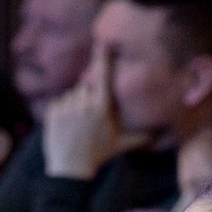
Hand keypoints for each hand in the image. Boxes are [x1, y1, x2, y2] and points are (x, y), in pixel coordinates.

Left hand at [41, 51, 138, 179]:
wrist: (71, 170)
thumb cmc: (99, 156)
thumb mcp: (121, 145)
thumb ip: (141, 137)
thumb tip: (160, 136)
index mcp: (102, 108)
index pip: (103, 76)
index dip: (103, 57)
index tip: (103, 41)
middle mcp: (84, 104)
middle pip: (86, 88)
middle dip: (87, 98)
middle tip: (89, 120)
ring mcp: (67, 108)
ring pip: (72, 96)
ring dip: (74, 106)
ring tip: (77, 126)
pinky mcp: (52, 112)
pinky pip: (58, 103)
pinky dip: (61, 112)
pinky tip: (66, 127)